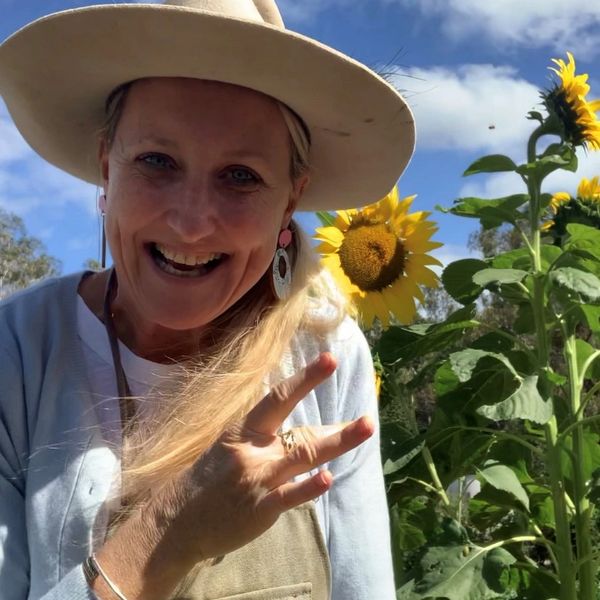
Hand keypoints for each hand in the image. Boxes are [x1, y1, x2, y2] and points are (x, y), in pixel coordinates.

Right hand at [94, 352, 373, 599]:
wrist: (172, 522)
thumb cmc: (203, 480)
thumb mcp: (226, 446)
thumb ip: (258, 433)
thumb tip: (289, 415)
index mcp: (244, 431)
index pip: (278, 398)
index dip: (305, 378)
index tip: (330, 360)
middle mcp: (254, 450)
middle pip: (302, 430)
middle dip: (337, 424)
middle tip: (369, 414)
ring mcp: (258, 479)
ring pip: (304, 457)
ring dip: (337, 443)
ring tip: (365, 428)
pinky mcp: (258, 509)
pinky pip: (288, 496)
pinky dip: (308, 488)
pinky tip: (328, 478)